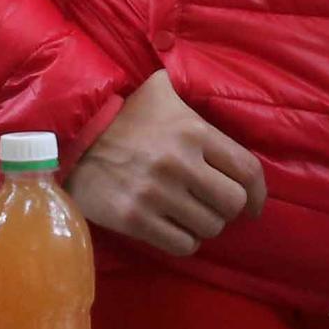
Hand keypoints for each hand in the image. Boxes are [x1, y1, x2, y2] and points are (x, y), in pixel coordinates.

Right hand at [67, 71, 266, 257]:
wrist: (69, 135)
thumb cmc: (121, 112)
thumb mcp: (160, 92)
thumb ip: (191, 93)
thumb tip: (214, 84)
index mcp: (193, 131)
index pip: (247, 170)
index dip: (259, 194)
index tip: (255, 206)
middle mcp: (180, 163)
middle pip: (233, 204)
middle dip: (227, 209)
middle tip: (213, 206)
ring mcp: (157, 194)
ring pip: (209, 227)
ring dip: (203, 224)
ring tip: (188, 214)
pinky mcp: (135, 219)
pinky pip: (182, 244)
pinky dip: (183, 240)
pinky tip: (172, 227)